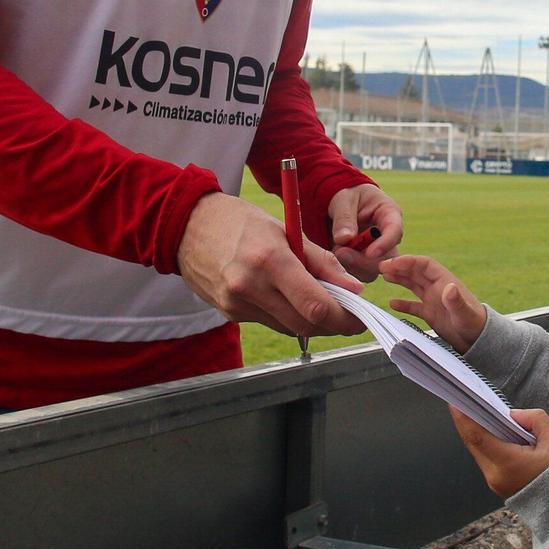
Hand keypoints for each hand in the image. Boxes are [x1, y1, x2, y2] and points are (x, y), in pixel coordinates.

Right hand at [176, 191, 362, 337]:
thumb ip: (323, 262)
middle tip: (349, 315)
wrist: (187, 226)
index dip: (344, 318)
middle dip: (333, 324)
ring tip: (321, 301)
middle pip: (305, 324)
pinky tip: (290, 298)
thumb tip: (354, 289)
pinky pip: (270, 323)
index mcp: (270, 260)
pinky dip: (288, 315)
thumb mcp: (286, 230)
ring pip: (289, 328)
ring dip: (312, 321)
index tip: (361, 317)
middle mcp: (250, 287)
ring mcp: (236, 304)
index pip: (315, 305)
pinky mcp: (229, 313)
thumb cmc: (240, 221)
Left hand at [329, 183, 403, 282]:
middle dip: (363, 260)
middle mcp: (388, 236)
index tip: (369, 253)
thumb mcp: (343, 199)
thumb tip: (344, 239)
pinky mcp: (365, 261)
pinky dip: (346, 267)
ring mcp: (378, 251)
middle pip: (386, 258)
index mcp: (390, 214)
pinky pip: (359, 272)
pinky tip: (336, 253)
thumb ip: (344, 217)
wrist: (341, 202)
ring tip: (336, 248)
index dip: (385, 244)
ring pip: (372, 270)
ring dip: (352, 265)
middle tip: (340, 251)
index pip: (395, 231)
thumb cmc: (347, 194)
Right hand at [382, 254, 486, 352]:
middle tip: (381, 267)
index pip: (425, 265)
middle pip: (416, 272)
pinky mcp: (431, 314)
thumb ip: (456, 300)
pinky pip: (414, 306)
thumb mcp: (464, 313)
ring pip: (413, 285)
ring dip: (400, 279)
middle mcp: (438, 288)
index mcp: (445, 282)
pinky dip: (403, 304)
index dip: (409, 261)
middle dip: (399, 267)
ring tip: (384, 276)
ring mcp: (434, 301)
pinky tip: (392, 304)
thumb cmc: (475, 325)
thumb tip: (450, 287)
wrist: (478, 340)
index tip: (393, 262)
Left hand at [450, 407, 548, 496]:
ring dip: (475, 432)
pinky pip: (484, 459)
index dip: (464, 418)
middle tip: (464, 401)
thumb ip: (534, 419)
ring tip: (476, 413)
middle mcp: (494, 475)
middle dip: (466, 421)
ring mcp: (493, 481)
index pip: (478, 437)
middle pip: (473, 443)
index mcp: (508, 463)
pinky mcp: (496, 484)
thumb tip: (513, 415)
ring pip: (476, 451)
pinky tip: (488, 431)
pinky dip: (484, 443)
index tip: (456, 403)